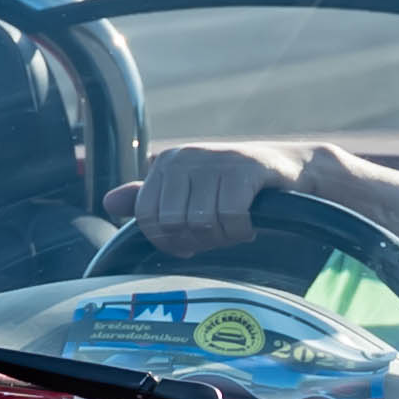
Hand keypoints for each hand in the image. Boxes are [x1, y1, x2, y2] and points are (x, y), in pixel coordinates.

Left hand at [125, 143, 293, 258]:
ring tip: (235, 227)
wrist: (290, 170)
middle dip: (197, 240)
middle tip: (218, 234)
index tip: (189, 243)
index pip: (146, 217)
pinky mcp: (244, 168)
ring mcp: (214, 160)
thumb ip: (149, 200)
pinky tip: (250, 224)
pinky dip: (241, 230)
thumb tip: (108, 202)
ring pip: (201, 222)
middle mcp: (185, 156)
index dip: (167, 241)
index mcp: (165, 163)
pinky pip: (231, 216)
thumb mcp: (189, 193)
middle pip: (172, 223)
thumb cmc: (234, 188)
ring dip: (222, 236)